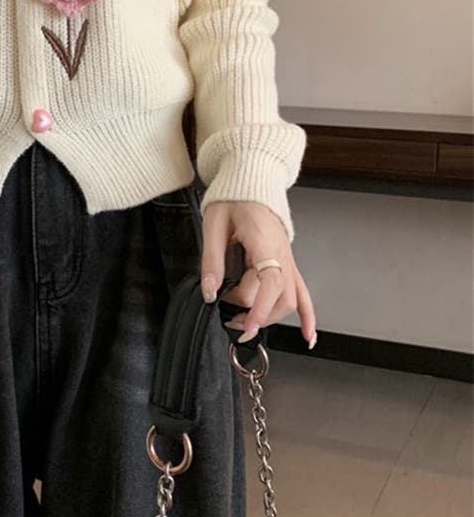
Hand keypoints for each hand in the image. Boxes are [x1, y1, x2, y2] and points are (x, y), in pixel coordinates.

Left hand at [200, 200, 317, 349]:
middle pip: (280, 295)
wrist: (251, 181)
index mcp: (265, 240)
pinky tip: (308, 335)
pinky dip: (308, 315)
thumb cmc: (234, 197)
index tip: (246, 325)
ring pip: (290, 298)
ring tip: (244, 322)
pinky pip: (302, 291)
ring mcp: (288, 258)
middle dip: (257, 314)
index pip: (270, 282)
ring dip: (270, 315)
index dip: (259, 308)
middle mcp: (282, 252)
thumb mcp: (214, 223)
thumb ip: (212, 259)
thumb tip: (209, 291)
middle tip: (229, 318)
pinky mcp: (287, 262)